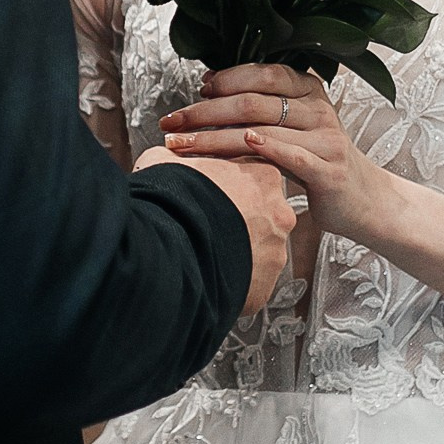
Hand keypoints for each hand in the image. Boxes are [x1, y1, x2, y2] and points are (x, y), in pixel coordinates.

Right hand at [135, 143, 298, 313]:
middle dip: (237, 222)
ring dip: (236, 252)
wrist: (166, 243)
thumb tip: (168, 159)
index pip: (252, 179)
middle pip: (261, 217)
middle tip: (206, 225)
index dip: (226, 187)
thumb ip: (177, 158)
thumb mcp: (164, 161)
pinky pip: (250, 282)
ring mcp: (275, 252)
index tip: (210, 194)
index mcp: (263, 177)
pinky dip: (232, 280)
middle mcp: (279, 214)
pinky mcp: (264, 285)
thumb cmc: (169, 199)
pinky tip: (207, 274)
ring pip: (258, 252)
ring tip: (203, 253)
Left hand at [159, 66, 383, 236]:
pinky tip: (243, 144)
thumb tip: (208, 88)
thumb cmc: (318, 162)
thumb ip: (261, 107)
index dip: (225, 79)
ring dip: (214, 138)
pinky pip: (294, 156)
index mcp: (309, 90)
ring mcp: (326, 138)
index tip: (196, 91)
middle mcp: (318, 108)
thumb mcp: (295, 126)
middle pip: (253, 102)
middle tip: (172, 123)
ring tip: (181, 146)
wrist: (365, 200)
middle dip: (205, 112)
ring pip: (262, 129)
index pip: (262, 73)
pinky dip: (267, 148)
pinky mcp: (329, 171)